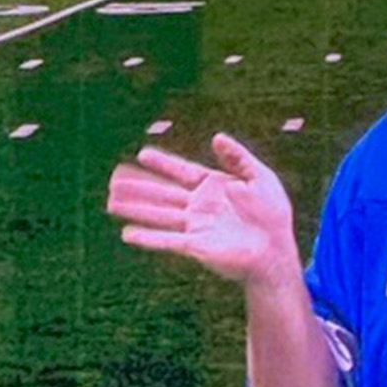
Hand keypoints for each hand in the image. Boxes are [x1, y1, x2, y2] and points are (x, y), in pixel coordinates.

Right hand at [107, 133, 296, 289]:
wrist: (276, 250)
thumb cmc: (273, 214)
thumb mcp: (260, 177)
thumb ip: (238, 157)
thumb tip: (216, 137)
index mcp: (214, 186)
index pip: (182, 171)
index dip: (163, 163)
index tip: (142, 154)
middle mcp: (200, 205)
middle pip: (163, 192)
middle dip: (139, 186)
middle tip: (113, 179)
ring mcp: (196, 226)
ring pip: (159, 214)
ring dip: (136, 208)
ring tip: (111, 202)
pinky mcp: (196, 246)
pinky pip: (167, 240)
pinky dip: (148, 237)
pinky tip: (127, 233)